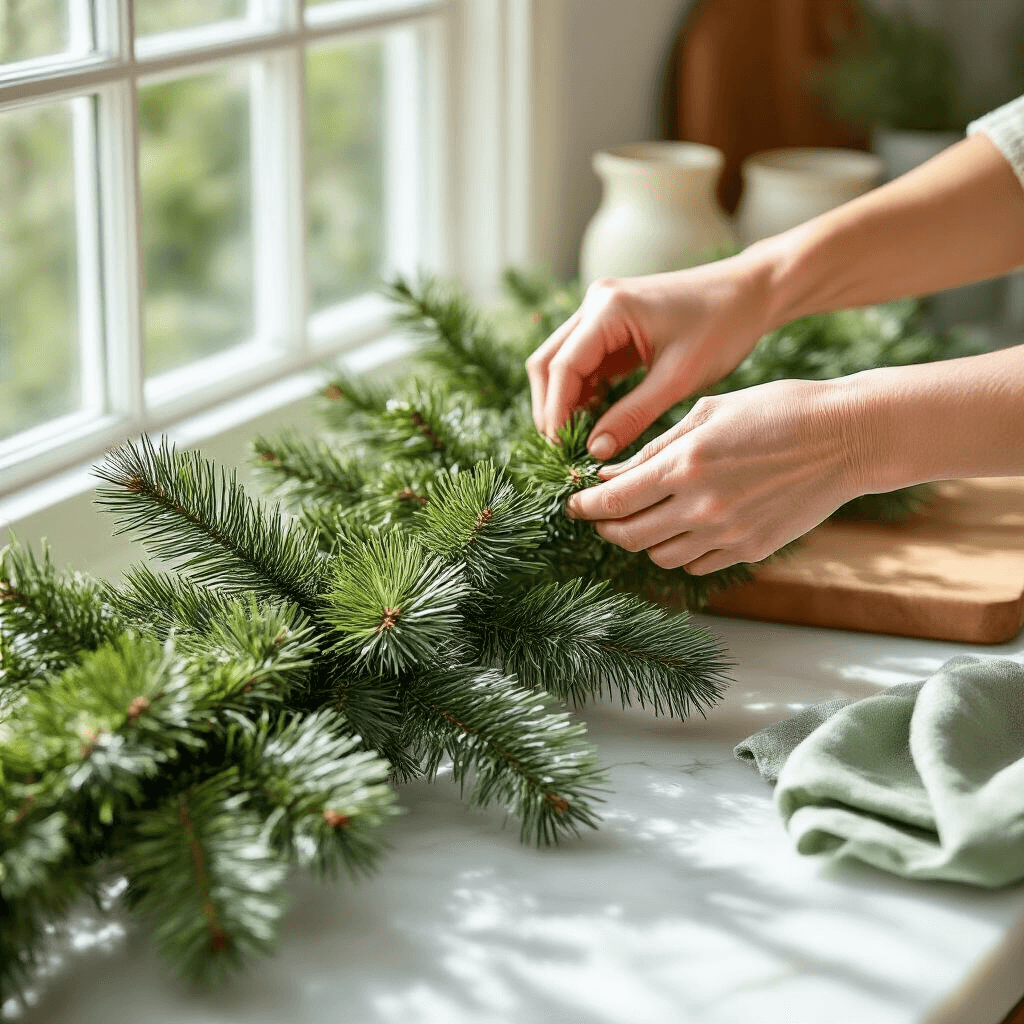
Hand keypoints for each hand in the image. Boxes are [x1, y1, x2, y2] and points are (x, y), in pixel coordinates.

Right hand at [525, 256, 773, 458]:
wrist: (750, 293)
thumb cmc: (723, 328)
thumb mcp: (678, 379)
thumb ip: (633, 416)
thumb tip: (594, 451)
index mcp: (609, 308)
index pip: (562, 367)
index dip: (555, 413)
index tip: (562, 451)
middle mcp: (595, 303)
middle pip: (547, 362)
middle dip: (550, 409)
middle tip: (564, 451)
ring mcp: (600, 313)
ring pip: (560, 364)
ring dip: (564, 402)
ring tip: (579, 442)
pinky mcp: (611, 326)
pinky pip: (582, 364)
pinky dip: (583, 394)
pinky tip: (596, 422)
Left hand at [564, 377, 871, 574]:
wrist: (847, 437)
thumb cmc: (777, 410)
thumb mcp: (707, 412)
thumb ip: (655, 448)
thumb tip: (610, 472)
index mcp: (686, 465)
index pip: (614, 501)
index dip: (585, 505)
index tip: (572, 502)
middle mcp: (702, 507)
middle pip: (629, 537)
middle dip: (606, 527)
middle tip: (600, 515)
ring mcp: (728, 534)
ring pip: (661, 556)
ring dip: (643, 540)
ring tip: (645, 518)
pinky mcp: (751, 549)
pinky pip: (697, 565)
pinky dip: (681, 552)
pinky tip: (685, 528)